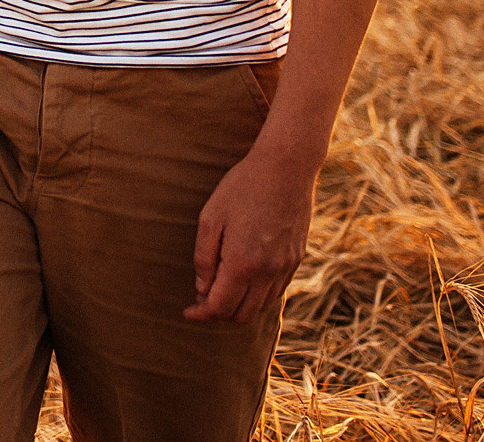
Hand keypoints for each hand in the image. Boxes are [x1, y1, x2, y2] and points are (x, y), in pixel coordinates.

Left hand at [185, 142, 317, 322]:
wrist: (285, 168)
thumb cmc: (241, 189)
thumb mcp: (210, 218)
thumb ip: (204, 258)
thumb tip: (202, 289)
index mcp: (243, 263)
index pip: (220, 307)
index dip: (201, 313)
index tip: (188, 312)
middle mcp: (268, 272)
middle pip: (242, 315)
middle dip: (219, 313)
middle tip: (202, 299)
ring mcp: (286, 267)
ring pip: (261, 307)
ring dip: (240, 305)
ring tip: (222, 287)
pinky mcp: (296, 259)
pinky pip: (277, 291)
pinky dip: (258, 294)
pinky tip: (244, 277)